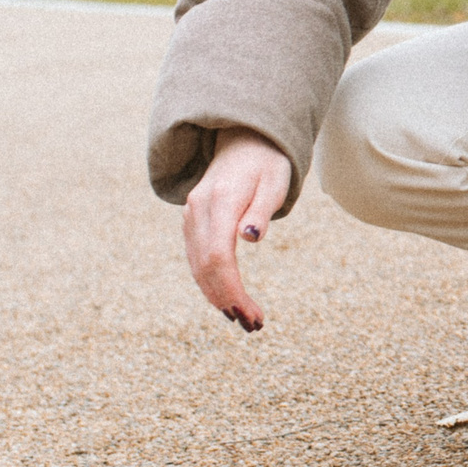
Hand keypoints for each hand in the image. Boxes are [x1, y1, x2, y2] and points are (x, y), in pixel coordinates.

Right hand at [183, 129, 293, 331]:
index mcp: (220, 201)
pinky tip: (227, 300)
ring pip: (197, 266)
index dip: (231, 289)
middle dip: (227, 300)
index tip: (249, 312)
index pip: (218, 256)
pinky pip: (197, 258)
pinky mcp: (193, 223)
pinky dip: (209, 282)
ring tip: (244, 319)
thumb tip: (251, 238)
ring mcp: (192, 216)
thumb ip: (262, 209)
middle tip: (252, 325)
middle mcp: (199, 210)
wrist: (245, 142)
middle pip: (205, 267)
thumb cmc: (267, 164)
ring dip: (217, 296)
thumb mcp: (275, 181)